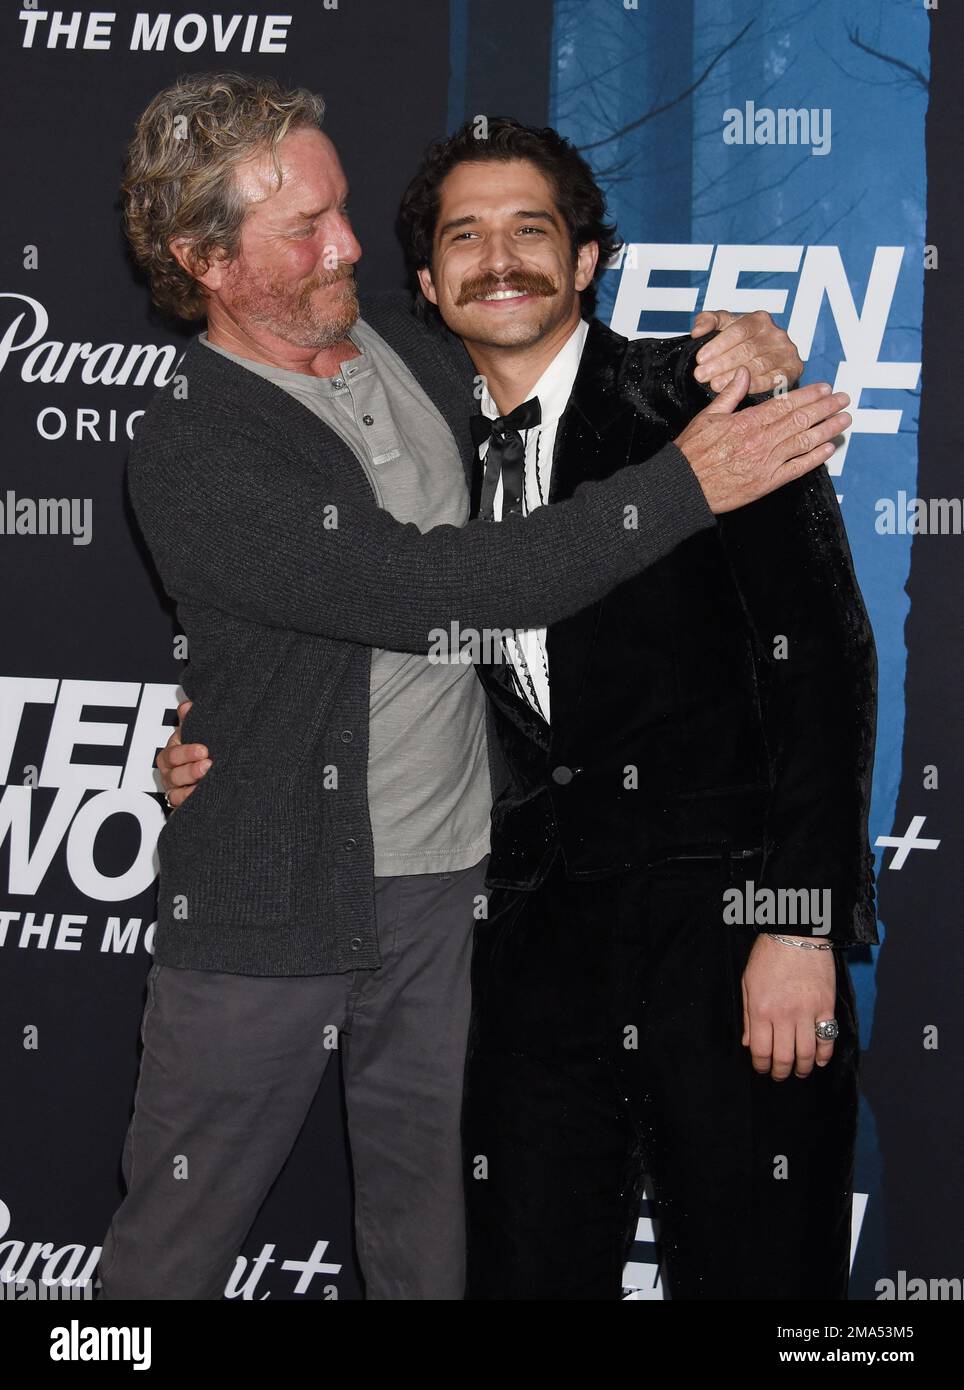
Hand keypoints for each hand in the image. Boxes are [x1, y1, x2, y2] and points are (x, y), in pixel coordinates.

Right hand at [157, 699, 211, 807]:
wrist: (209, 776)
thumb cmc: (198, 754)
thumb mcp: (194, 736)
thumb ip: (190, 722)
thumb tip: (187, 706)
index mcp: (170, 757)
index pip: (172, 755)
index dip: (186, 752)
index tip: (204, 749)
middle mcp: (169, 776)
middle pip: (174, 776)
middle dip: (190, 771)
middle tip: (208, 765)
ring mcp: (175, 794)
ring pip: (177, 796)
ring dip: (191, 791)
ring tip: (207, 785)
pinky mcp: (183, 809)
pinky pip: (182, 812)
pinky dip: (191, 808)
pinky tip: (204, 802)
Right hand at [673, 367, 850, 513]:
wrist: (683, 487)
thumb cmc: (691, 453)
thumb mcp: (707, 416)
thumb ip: (730, 394)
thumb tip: (743, 372)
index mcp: (747, 421)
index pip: (786, 403)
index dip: (809, 395)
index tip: (825, 388)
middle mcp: (761, 440)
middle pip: (801, 419)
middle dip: (826, 408)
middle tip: (844, 400)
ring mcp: (766, 463)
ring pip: (804, 441)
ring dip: (827, 429)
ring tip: (844, 420)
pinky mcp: (766, 483)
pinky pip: (797, 468)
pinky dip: (815, 458)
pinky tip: (829, 448)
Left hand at [690, 309, 803, 394]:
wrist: (765, 363)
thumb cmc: (739, 344)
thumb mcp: (723, 327)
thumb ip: (708, 321)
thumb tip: (697, 331)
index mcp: (759, 319)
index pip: (739, 330)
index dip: (718, 344)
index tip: (700, 359)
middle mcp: (776, 333)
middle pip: (747, 349)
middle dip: (721, 363)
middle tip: (702, 375)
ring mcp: (786, 351)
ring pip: (759, 364)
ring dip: (735, 377)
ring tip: (714, 385)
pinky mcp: (793, 369)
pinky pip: (775, 378)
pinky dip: (757, 385)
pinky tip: (740, 390)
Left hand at [741, 934, 837, 1079]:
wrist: (796, 933)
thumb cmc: (768, 956)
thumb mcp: (748, 983)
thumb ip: (748, 1016)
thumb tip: (748, 1044)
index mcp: (761, 1009)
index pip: (761, 1051)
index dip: (761, 1066)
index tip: (763, 1070)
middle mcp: (784, 1015)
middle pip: (784, 1057)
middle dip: (781, 1072)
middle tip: (781, 1075)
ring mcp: (807, 1012)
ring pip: (807, 1053)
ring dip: (803, 1068)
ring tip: (800, 1072)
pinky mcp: (826, 1006)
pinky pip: (827, 1038)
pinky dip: (824, 1054)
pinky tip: (819, 1061)